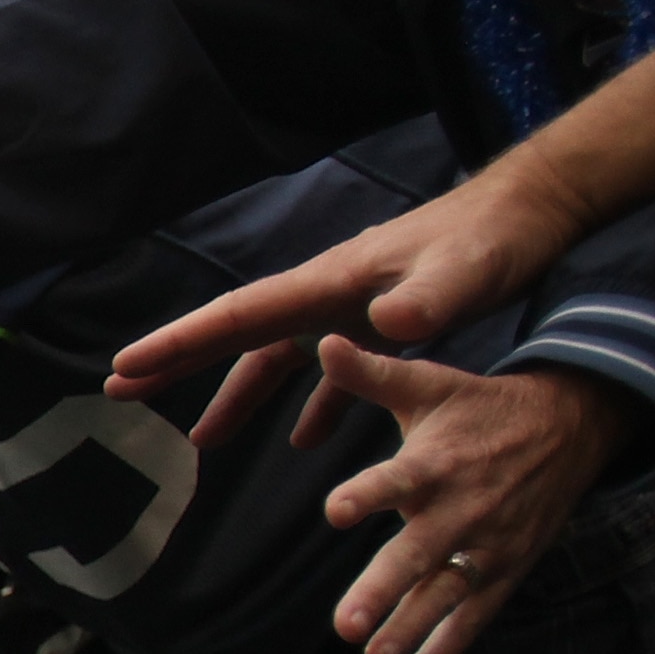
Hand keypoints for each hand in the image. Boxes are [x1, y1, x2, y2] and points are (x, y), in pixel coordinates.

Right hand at [108, 161, 584, 446]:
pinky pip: (328, 372)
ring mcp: (348, 312)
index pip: (237, 317)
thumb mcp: (464, 272)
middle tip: (122, 391)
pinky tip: (305, 441)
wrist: (533, 212)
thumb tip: (387, 322)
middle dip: (178, 362)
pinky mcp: (378, 326)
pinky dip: (310, 405)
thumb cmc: (493, 238)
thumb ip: (426, 298)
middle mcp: (325, 297)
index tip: (127, 366)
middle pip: (237, 335)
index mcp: (327, 285)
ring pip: (276, 358)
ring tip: (202, 439)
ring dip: (238, 395)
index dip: (178, 343)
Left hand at [317, 343, 636, 653]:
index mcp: (435, 463)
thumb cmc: (479, 407)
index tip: (338, 509)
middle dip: (384, 591)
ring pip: (444, 596)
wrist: (570, 427)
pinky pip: (472, 619)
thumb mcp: (429, 384)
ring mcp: (485, 546)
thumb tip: (322, 339)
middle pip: (418, 555)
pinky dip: (442, 653)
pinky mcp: (502, 572)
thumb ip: (371, 374)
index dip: (368, 493)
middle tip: (345, 626)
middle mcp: (460, 509)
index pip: (398, 478)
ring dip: (409, 631)